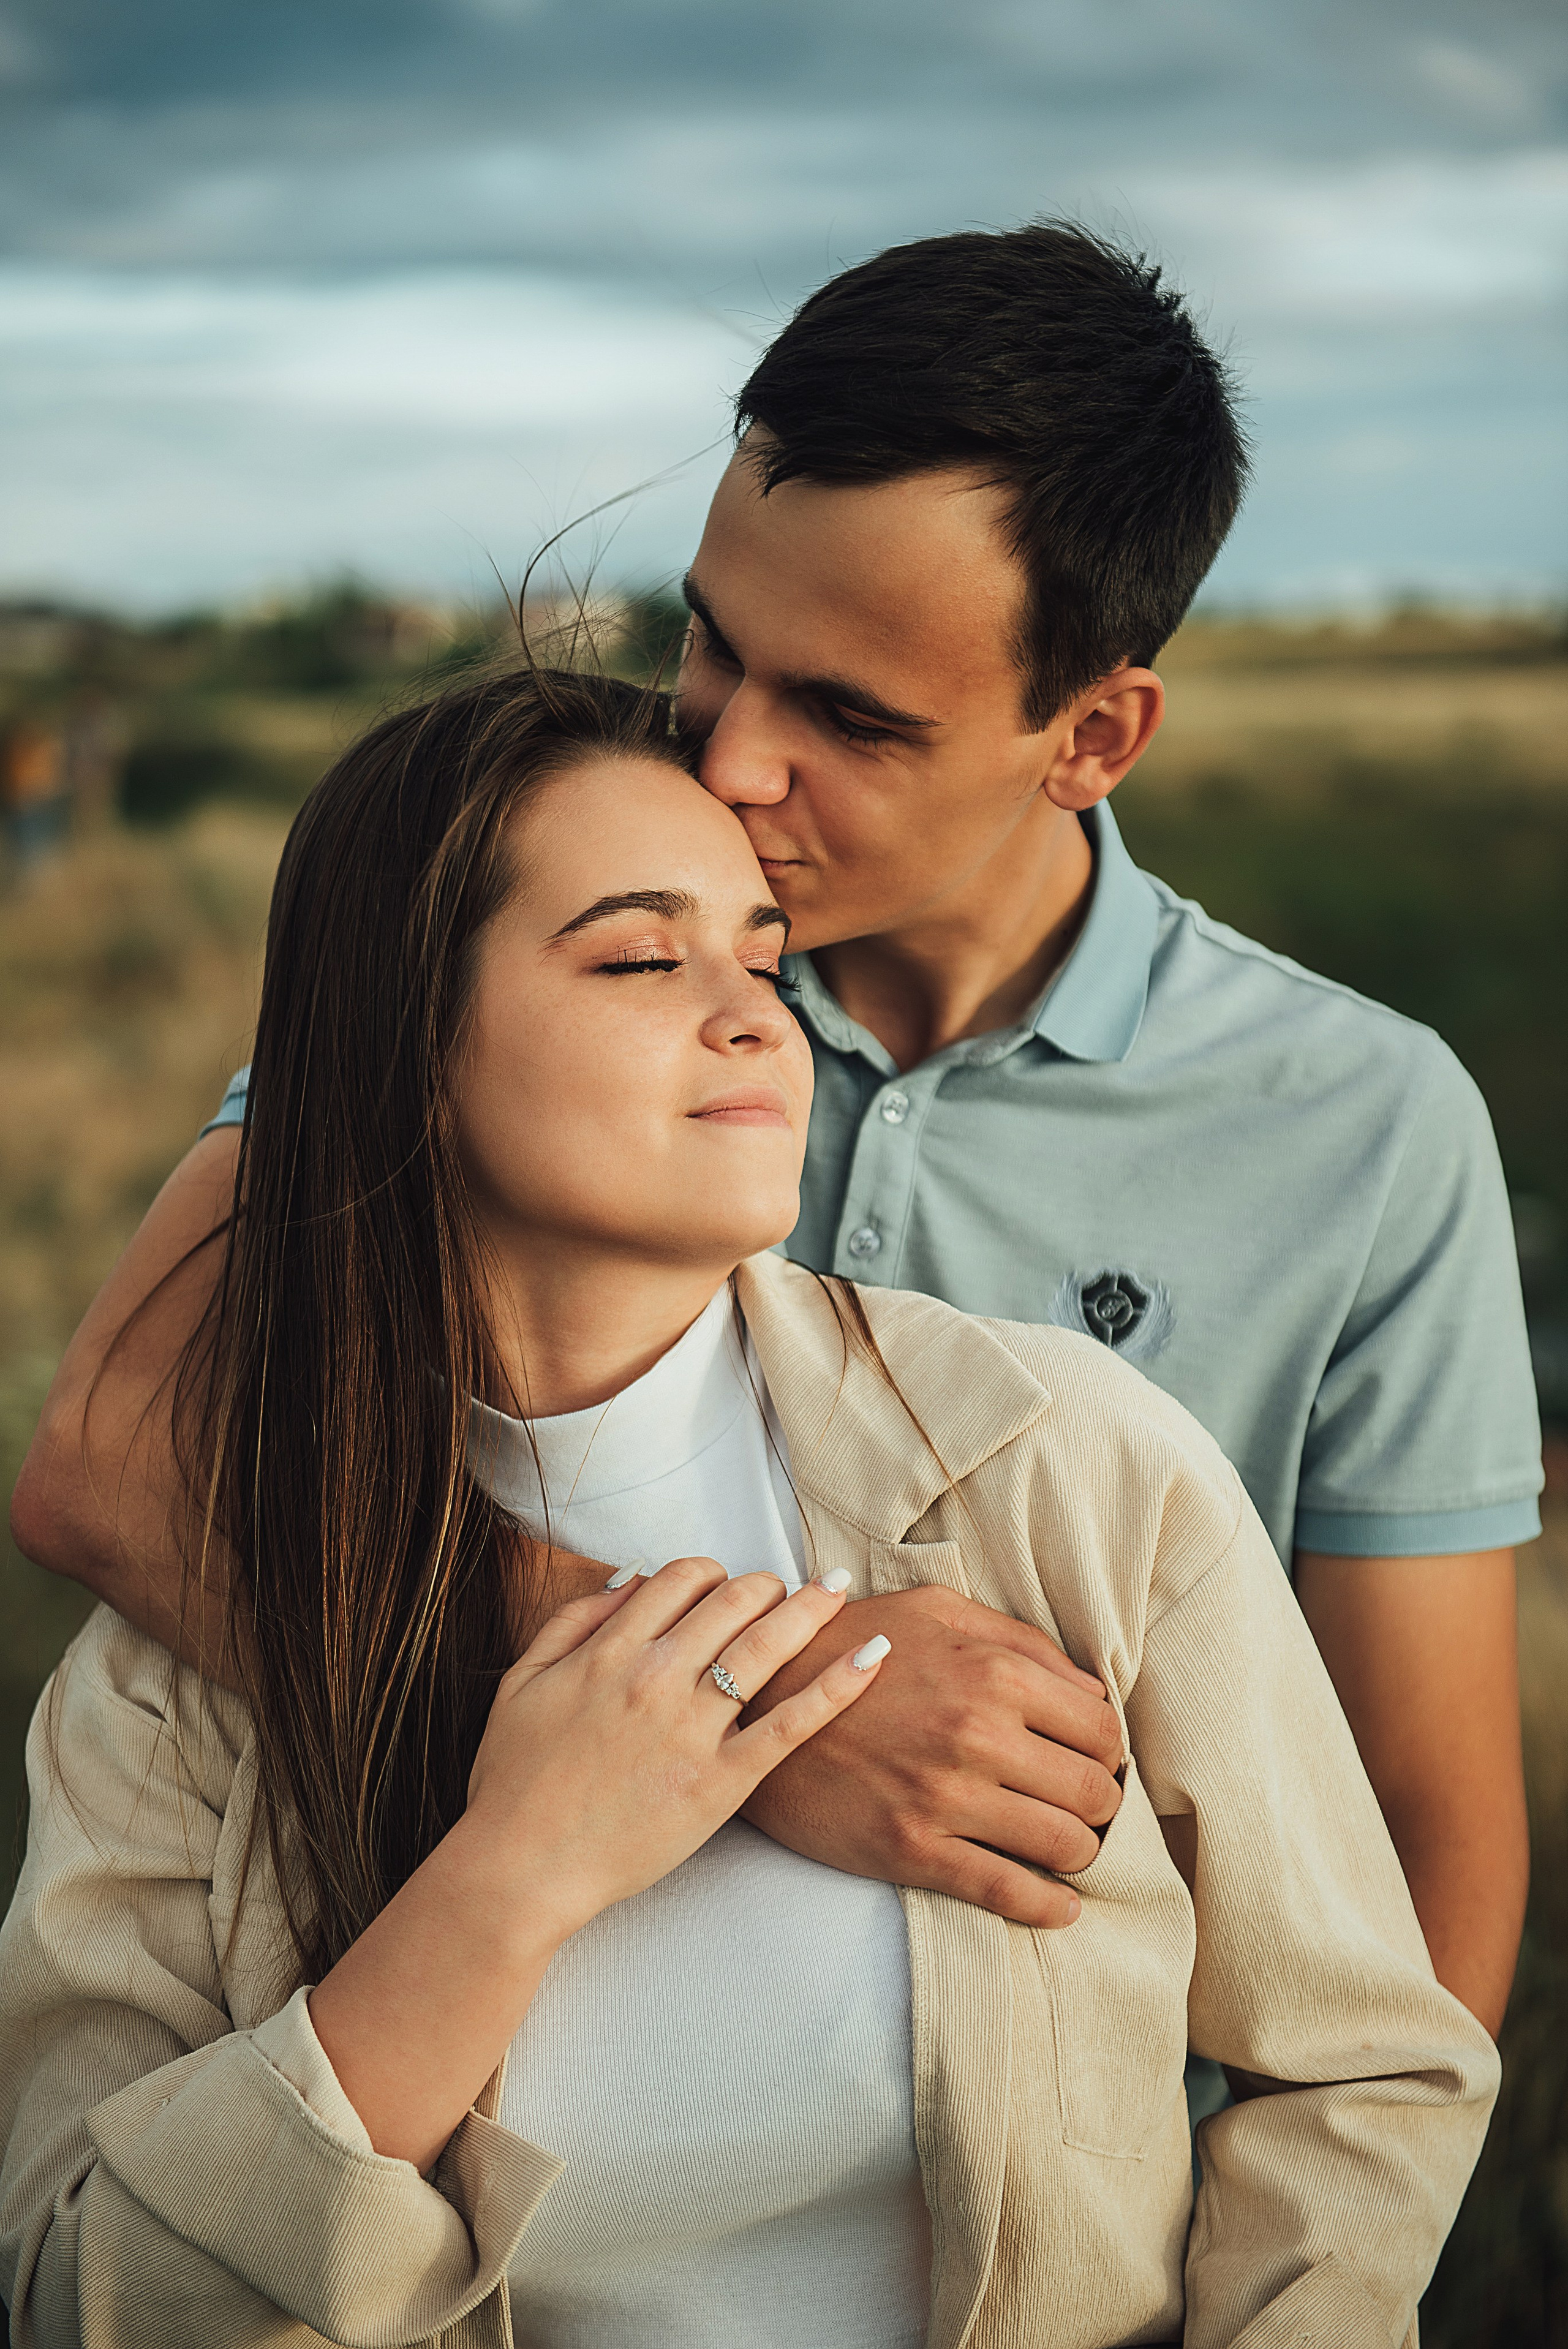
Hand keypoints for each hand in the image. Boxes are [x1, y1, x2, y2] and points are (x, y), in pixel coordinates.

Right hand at [465, 1555, 884, 1937]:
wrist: (519, 1868)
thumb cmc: (513, 1782)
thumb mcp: (522, 1682)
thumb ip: (572, 1622)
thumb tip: (629, 1577)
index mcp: (610, 1651)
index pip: (682, 1578)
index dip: (714, 1573)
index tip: (729, 1587)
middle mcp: (655, 1677)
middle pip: (733, 1600)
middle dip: (768, 1584)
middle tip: (790, 1589)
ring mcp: (691, 1730)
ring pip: (766, 1646)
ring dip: (810, 1608)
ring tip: (837, 1590)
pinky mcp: (720, 1783)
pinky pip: (790, 1725)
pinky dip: (837, 1686)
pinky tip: (873, 1655)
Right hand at [740, 1586, 1123, 1926]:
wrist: (755, 1705)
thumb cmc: (850, 1649)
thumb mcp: (934, 1611)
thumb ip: (1018, 1640)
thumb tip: (1089, 1690)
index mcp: (992, 1671)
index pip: (1100, 1729)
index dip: (1106, 1751)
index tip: (1093, 1761)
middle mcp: (977, 1734)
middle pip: (1093, 1792)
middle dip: (1100, 1806)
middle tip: (1083, 1808)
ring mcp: (945, 1797)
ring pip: (1064, 1846)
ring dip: (1078, 1853)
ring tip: (1065, 1846)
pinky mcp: (911, 1850)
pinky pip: (1006, 1892)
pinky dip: (1047, 1907)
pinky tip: (1060, 1907)